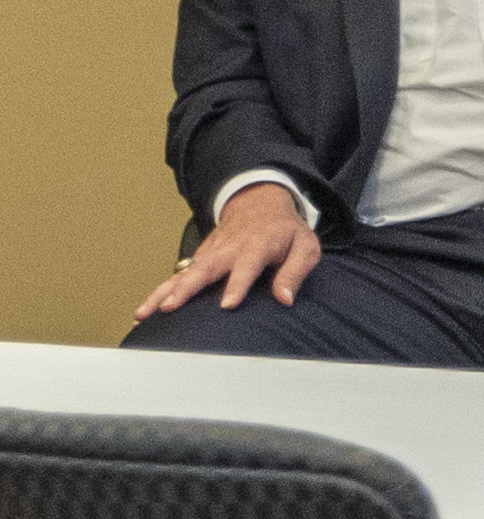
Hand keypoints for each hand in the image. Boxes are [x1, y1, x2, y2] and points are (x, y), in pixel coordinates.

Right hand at [137, 181, 318, 318]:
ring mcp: (210, 253)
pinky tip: (143, 312)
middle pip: (205, 269)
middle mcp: (228, 250)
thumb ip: (295, 272)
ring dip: (162, 293)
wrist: (259, 205)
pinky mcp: (198, 259)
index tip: (227, 305)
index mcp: (257, 246)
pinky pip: (176, 277)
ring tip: (144, 314)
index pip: (247, 266)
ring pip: (183, 274)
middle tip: (169, 307)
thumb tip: (284, 299)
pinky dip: (158, 293)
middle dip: (186, 289)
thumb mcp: (305, 247)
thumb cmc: (286, 231)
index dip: (237, 285)